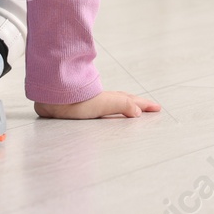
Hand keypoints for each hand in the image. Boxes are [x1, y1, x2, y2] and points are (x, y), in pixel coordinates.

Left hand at [33, 90, 161, 118]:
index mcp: (112, 99)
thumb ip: (124, 106)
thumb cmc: (79, 102)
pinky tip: (105, 115)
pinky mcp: (82, 109)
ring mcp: (94, 103)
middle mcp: (104, 100)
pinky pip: (103, 109)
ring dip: (125, 106)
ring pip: (114, 103)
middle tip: (149, 108)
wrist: (56, 100)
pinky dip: (111, 110)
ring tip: (132, 110)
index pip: (133, 102)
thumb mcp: (107, 104)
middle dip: (138, 104)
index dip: (145, 105)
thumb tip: (138, 112)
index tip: (157, 108)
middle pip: (125, 100)